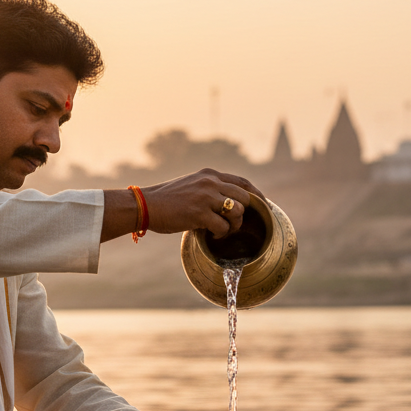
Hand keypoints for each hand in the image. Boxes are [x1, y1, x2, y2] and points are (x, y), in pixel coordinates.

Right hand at [100, 169, 265, 242]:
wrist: (146, 205)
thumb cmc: (166, 200)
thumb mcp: (191, 185)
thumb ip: (209, 188)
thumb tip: (227, 202)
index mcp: (210, 174)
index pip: (243, 182)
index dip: (257, 196)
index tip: (264, 207)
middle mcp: (211, 182)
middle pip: (245, 198)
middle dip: (244, 215)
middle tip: (234, 225)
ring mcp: (206, 197)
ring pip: (238, 212)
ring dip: (234, 226)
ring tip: (223, 231)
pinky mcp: (200, 213)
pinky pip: (223, 227)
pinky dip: (221, 234)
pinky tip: (212, 235)